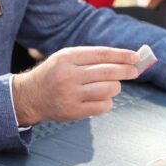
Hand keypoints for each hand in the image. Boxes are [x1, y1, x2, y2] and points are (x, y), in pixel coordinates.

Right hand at [12, 46, 138, 126]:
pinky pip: (102, 106)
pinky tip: (102, 99)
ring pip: (108, 89)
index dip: (122, 55)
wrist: (30, 96)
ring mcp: (70, 95)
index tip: (135, 57)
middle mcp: (68, 75)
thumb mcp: (65, 58)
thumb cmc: (54, 74)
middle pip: (108, 72)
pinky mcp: (73, 111)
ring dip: (116, 87)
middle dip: (126, 71)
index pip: (101, 54)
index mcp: (67, 58)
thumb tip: (123, 60)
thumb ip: (90, 57)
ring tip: (112, 86)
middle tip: (134, 71)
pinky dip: (107, 102)